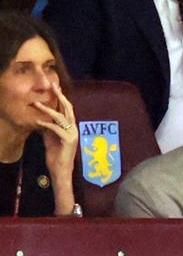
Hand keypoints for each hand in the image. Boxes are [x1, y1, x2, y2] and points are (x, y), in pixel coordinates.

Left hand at [33, 84, 77, 214]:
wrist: (61, 170)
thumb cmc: (56, 155)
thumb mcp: (49, 138)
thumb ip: (48, 128)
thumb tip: (41, 118)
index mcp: (70, 126)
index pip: (66, 109)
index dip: (61, 98)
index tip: (55, 87)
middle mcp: (74, 128)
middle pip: (68, 108)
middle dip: (60, 96)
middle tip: (53, 86)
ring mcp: (72, 134)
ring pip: (61, 117)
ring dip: (48, 109)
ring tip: (36, 104)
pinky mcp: (69, 140)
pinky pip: (56, 129)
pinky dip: (46, 124)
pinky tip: (38, 121)